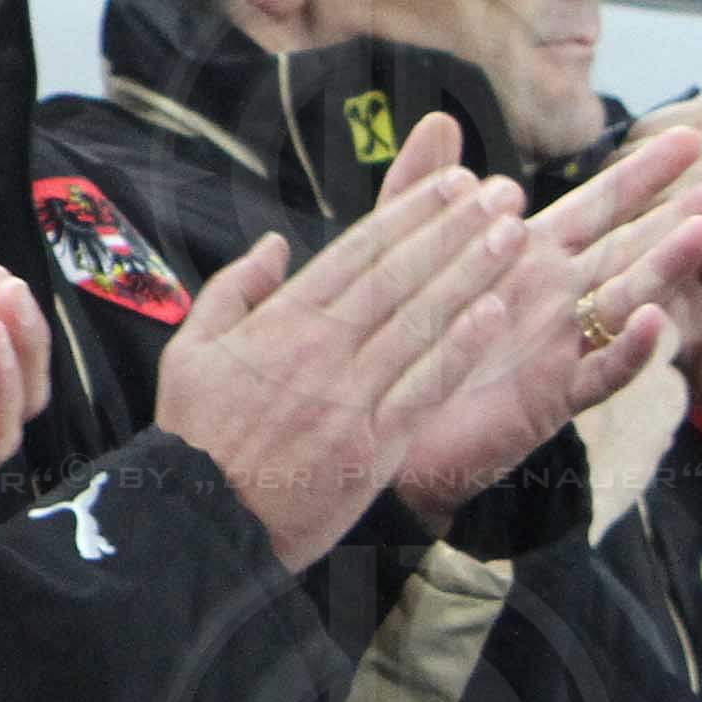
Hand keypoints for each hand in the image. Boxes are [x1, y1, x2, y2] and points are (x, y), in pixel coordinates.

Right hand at [156, 129, 503, 563]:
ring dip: (472, 272)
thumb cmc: (194, 434)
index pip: (357, 252)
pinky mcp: (372, 443)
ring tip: (512, 234)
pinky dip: (460, 347)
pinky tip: (495, 312)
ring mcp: (349, 395)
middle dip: (455, 228)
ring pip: (421, 320)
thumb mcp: (188, 351)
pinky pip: (425, 386)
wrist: (200, 519)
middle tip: (502, 192)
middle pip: (399, 275)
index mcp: (278, 321)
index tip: (452, 182)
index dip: (410, 212)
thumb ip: (232, 291)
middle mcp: (319, 348)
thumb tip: (272, 244)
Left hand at [380, 118, 701, 524]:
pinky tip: (653, 319)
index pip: (599, 204)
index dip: (643, 171)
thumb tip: (442, 119)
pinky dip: (629, 348)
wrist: (377, 420)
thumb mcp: (403, 250)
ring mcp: (562, 345)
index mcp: (528, 256)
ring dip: (667, 268)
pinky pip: (601, 370)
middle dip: (687, 213)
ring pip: (628, 300)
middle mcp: (557, 296)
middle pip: (634, 246)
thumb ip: (421, 187)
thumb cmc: (399, 334)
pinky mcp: (553, 396)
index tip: (692, 133)